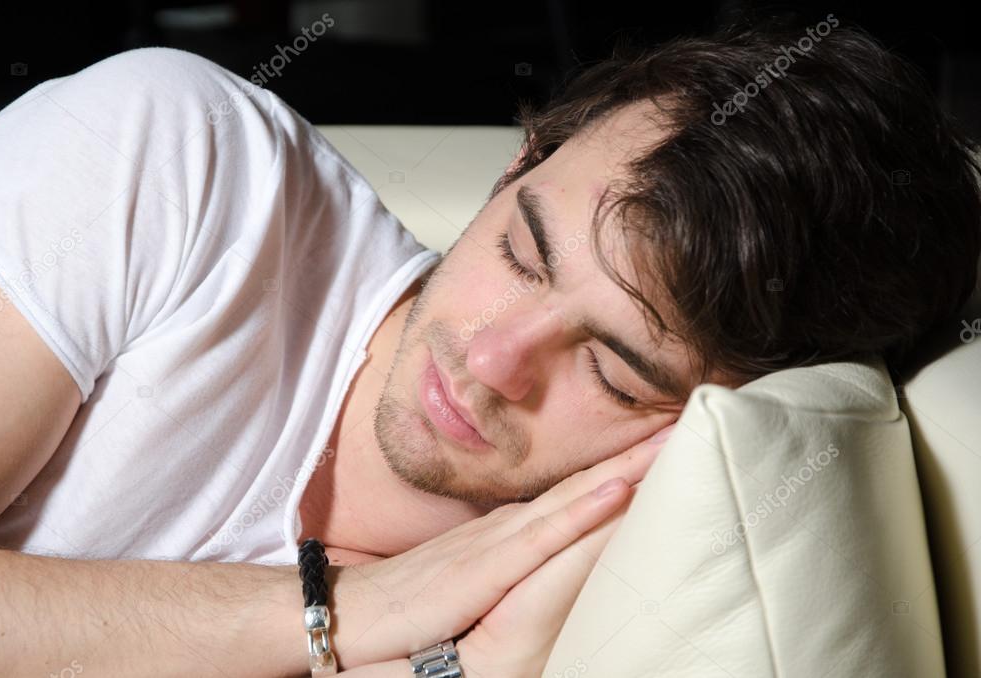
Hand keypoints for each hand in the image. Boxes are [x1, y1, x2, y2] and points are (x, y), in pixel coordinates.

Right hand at [327, 422, 676, 669]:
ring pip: (579, 498)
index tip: (670, 438)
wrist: (357, 613)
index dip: (628, 463)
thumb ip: (517, 559)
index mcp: (517, 530)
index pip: (583, 490)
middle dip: (642, 452)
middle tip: (693, 415)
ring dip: (629, 466)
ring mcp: (502, 542)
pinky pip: (546, 537)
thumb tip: (559, 547)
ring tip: (675, 435)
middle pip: (591, 483)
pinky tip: (620, 488)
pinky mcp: (488, 567)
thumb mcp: (478, 575)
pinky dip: (586, 510)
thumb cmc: (414, 601)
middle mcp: (516, 526)